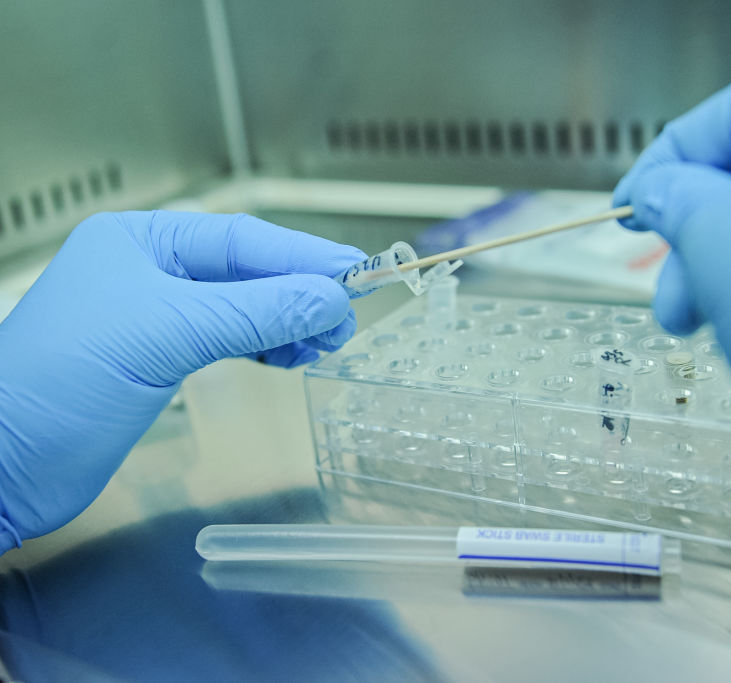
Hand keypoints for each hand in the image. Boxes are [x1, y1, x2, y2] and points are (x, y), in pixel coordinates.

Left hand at [0, 211, 364, 549]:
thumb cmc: (62, 385)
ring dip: (287, 322)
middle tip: (345, 321)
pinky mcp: (159, 359)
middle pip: (247, 271)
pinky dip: (264, 345)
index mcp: (141, 241)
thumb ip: (257, 312)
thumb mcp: (169, 333)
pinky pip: (229, 338)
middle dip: (300, 292)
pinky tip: (285, 357)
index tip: (358, 273)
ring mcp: (154, 316)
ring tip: (322, 344)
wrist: (3, 465)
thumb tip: (331, 300)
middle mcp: (149, 271)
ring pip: (243, 306)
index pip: (243, 240)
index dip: (305, 257)